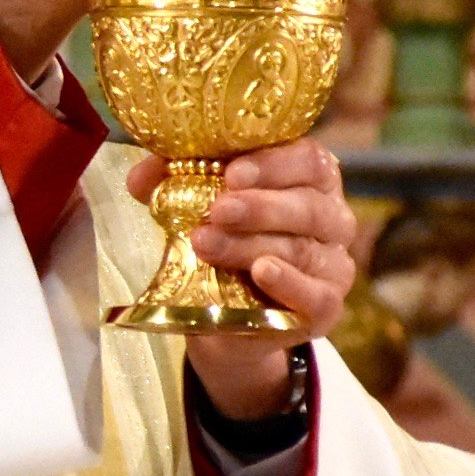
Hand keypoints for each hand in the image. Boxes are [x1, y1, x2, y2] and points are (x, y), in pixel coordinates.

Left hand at [125, 138, 355, 417]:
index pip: (309, 161)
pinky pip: (317, 295)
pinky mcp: (325, 307)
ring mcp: (333, 265)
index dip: (274, 163)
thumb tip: (141, 175)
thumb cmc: (221, 242)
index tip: (231, 172)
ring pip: (300, 249)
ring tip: (207, 243)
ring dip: (250, 245)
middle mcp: (332, 219)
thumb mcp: (194, 206)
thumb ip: (170, 183)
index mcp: (310, 181)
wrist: (222, 314)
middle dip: (258, 207)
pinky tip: (263, 272)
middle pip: (307, 206)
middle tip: (216, 210)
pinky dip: (290, 283)